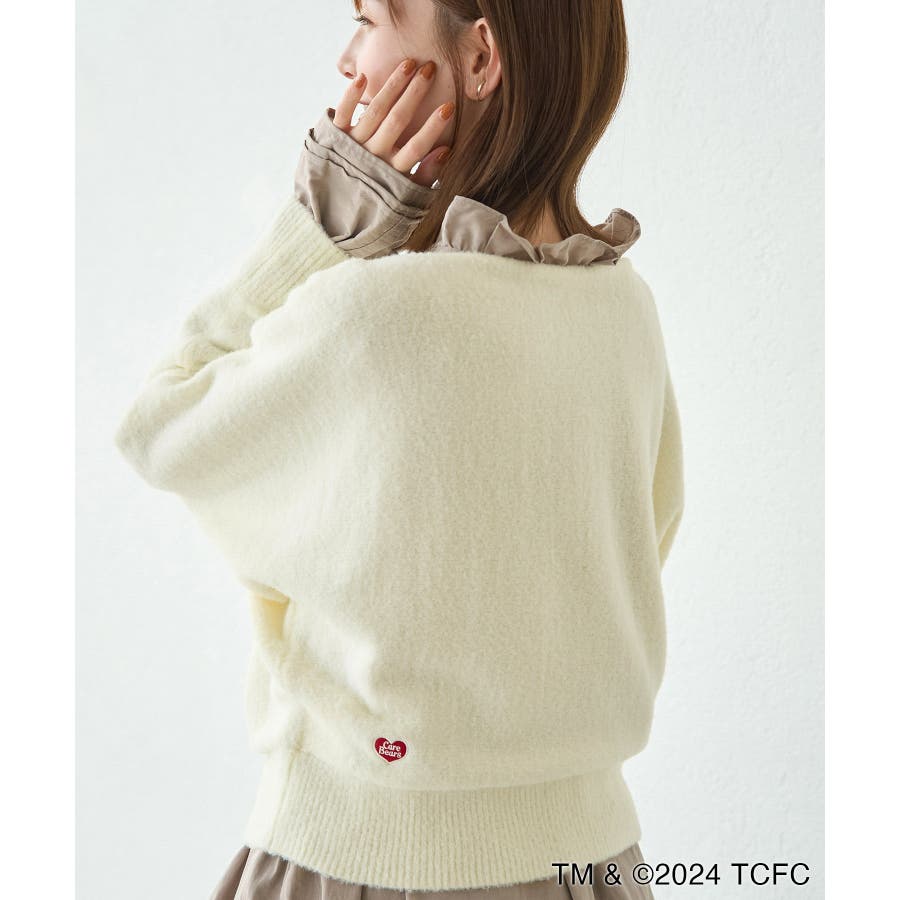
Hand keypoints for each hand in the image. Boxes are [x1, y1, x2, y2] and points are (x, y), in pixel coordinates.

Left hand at [332, 58, 454, 188]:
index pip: (416, 148)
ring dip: (392, 86)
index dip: (432, 128)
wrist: (337, 211)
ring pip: (375, 111)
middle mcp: (373, 157)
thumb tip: (446, 151)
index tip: (448, 107)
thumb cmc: (379, 201)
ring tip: (409, 64)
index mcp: (393, 173)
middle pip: (397, 121)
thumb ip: (426, 177)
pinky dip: (350, 96)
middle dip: (415, 93)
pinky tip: (363, 78)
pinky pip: (343, 114)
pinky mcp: (335, 137)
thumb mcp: (406, 197)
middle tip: (430, 69)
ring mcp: (353, 146)